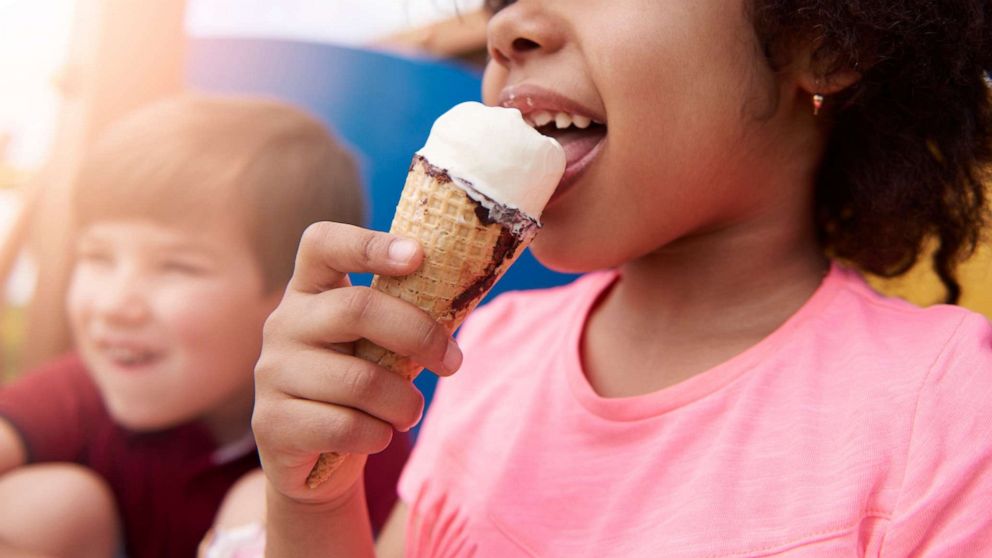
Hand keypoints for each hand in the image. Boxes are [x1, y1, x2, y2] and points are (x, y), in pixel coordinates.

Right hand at [252, 222, 462, 506]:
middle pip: (356, 308)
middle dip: (419, 335)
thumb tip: (462, 290)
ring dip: (404, 402)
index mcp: (310, 291)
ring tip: (409, 412)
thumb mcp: (375, 344)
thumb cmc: (358, 390)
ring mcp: (272, 373)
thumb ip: (402, 316)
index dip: (370, 244)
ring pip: (359, 380)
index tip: (419, 256)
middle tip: (452, 361)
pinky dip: (378, 435)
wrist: (314, 462)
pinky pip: (345, 427)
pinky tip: (377, 436)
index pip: (323, 244)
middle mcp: (283, 323)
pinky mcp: (272, 425)